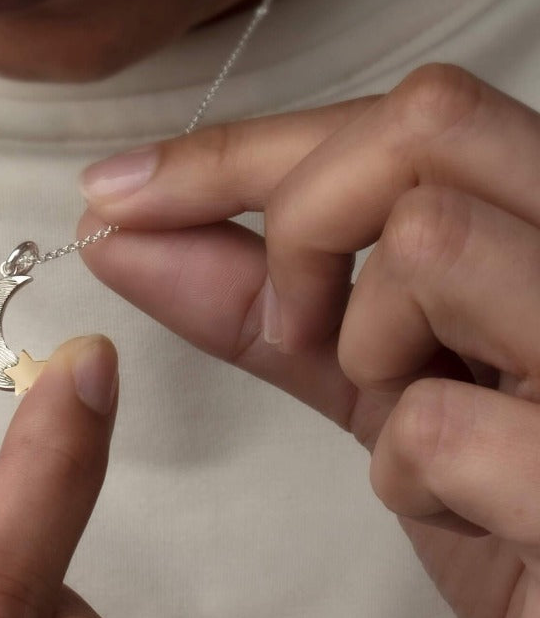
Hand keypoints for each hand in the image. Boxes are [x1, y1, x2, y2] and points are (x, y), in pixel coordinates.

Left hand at [79, 63, 539, 617]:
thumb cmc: (497, 490)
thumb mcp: (375, 370)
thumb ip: (257, 291)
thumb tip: (121, 229)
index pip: (401, 117)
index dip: (240, 151)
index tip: (121, 193)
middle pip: (424, 124)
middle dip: (307, 219)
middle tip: (291, 318)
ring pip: (431, 241)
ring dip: (365, 345)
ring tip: (404, 410)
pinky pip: (439, 419)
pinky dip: (408, 471)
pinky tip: (452, 500)